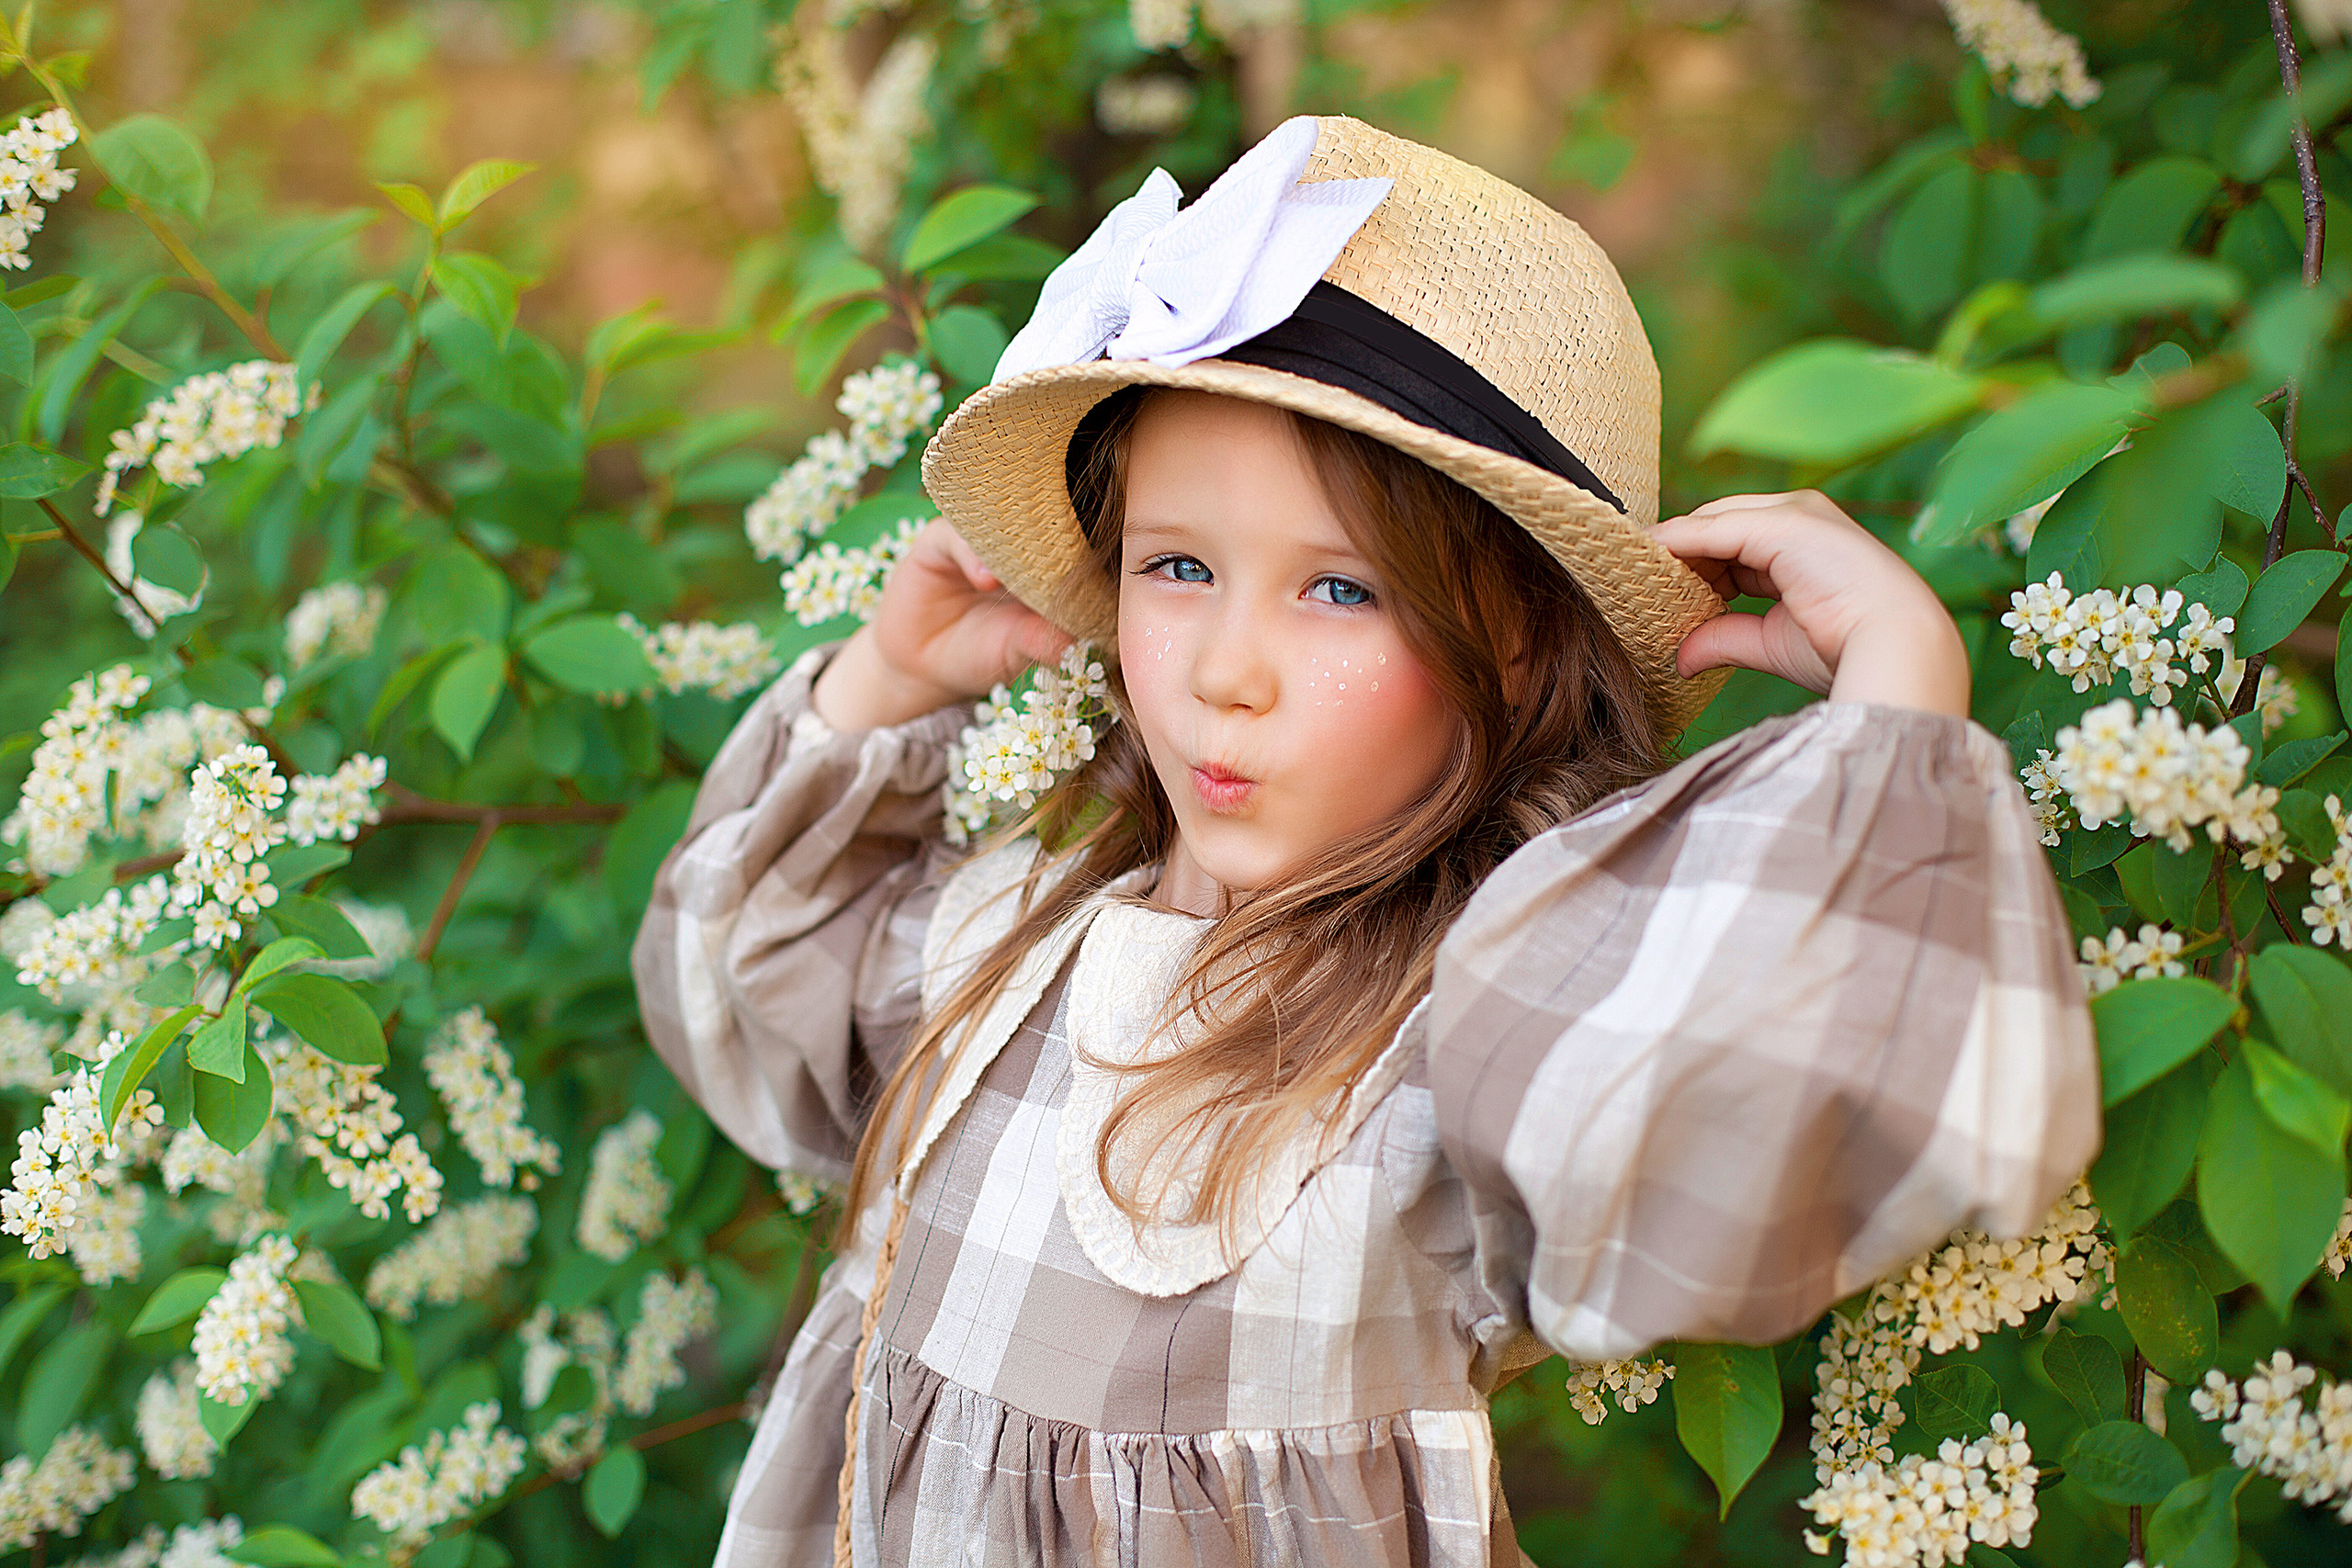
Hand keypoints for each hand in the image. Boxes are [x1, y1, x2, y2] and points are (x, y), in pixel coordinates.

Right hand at [812, 521, 1070, 730]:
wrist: (921, 666)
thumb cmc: (980, 654)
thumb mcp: (1015, 652)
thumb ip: (1039, 641)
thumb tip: (1075, 643)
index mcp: (1044, 567)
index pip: (1072, 548)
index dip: (1088, 558)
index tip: (1106, 575)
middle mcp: (1014, 545)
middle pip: (1040, 525)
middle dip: (1057, 541)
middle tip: (1076, 561)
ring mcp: (977, 540)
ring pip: (1001, 523)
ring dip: (1016, 544)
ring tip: (1026, 572)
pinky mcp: (939, 541)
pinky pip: (956, 535)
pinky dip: (972, 553)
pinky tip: (985, 579)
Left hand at [1652, 490, 1970, 717]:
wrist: (1896, 648)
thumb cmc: (1846, 648)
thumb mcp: (1770, 641)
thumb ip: (1723, 637)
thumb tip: (1679, 658)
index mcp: (1803, 540)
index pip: (1729, 544)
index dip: (1689, 566)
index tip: (1650, 591)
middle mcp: (1799, 515)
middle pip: (1715, 528)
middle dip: (1675, 556)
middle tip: (1631, 584)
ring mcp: (1793, 513)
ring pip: (1710, 525)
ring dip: (1669, 550)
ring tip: (1629, 574)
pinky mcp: (1783, 523)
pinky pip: (1713, 530)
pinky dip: (1677, 544)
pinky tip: (1645, 559)